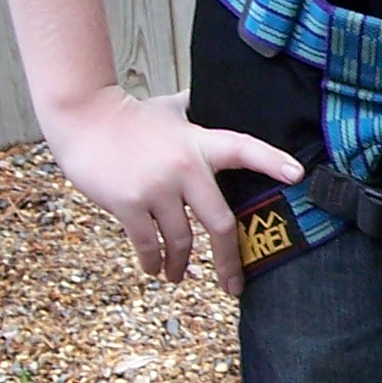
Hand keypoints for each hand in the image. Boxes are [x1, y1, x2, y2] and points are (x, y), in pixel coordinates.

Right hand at [42, 87, 303, 293]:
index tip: (298, 176)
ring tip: (178, 276)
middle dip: (229, 260)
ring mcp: (156, 187)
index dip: (271, 161)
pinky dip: (153, 261)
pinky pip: (149, 243)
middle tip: (233, 285)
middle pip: (219, 223)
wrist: (84, 118)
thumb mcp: (172, 109)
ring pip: (181, 241)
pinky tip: (155, 268)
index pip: (244, 149)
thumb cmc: (130, 115)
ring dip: (180, 265)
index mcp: (199, 143)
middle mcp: (184, 167)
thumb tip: (218, 97)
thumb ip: (197, 111)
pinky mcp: (128, 202)